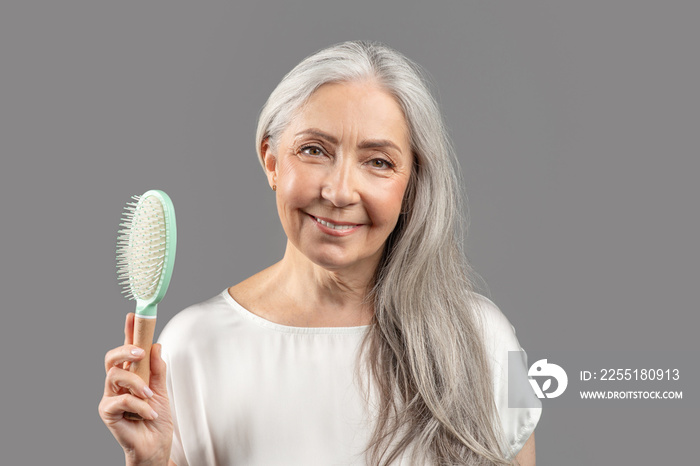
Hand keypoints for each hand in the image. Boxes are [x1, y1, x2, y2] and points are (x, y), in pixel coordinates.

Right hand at [98, 313, 173, 465]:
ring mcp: (110, 397)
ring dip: (137, 383)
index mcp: (130, 375)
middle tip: (140, 352)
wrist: (155, 445)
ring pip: (115, 376)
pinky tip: (150, 412)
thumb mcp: (162, 390)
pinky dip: (140, 405)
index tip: (132, 316)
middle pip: (110, 358)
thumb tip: (156, 345)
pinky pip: (121, 400)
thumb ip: (157, 368)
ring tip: (151, 396)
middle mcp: (117, 384)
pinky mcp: (107, 412)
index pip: (127, 350)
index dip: (128, 332)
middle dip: (125, 349)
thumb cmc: (157, 418)